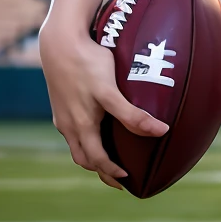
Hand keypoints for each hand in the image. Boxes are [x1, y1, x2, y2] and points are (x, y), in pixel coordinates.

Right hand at [39, 18, 167, 188]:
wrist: (59, 42)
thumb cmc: (87, 64)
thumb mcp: (110, 92)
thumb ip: (132, 115)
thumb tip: (161, 132)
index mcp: (80, 126)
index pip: (96, 160)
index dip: (111, 172)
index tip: (127, 179)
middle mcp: (68, 125)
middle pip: (83, 157)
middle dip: (100, 170)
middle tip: (118, 176)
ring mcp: (61, 114)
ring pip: (75, 144)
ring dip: (90, 154)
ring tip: (107, 155)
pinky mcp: (60, 102)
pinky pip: (71, 128)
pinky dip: (84, 137)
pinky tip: (95, 125)